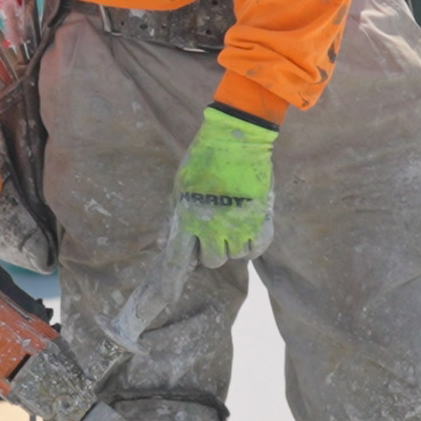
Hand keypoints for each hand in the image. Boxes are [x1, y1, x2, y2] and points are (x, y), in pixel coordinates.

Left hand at [172, 105, 278, 266]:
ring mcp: (237, 226)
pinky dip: (253, 244)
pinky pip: (257, 248)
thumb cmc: (203, 160)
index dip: (178, 272)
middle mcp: (211, 227)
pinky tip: (248, 231)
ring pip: (236, 255)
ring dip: (234, 244)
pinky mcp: (259, 220)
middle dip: (213, 250)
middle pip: (213, 261)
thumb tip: (161, 244)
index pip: (179, 259)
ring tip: (233, 223)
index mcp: (188, 218)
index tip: (177, 281)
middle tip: (216, 232)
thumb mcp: (180, 187)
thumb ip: (172, 217)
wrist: (235, 138)